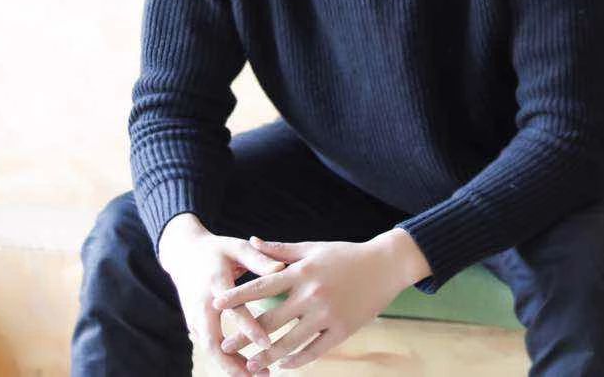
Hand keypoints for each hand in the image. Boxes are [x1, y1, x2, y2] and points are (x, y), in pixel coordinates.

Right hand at [157, 213, 287, 376]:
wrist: (183, 254)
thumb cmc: (217, 250)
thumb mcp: (237, 247)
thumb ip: (259, 258)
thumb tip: (283, 269)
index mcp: (215, 284)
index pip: (233, 310)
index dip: (249, 328)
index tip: (267, 344)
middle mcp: (202, 306)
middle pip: (212, 342)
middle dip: (234, 362)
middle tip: (261, 373)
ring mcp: (194, 318)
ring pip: (210, 350)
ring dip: (231, 366)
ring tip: (259, 375)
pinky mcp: (194, 324)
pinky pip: (209, 347)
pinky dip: (225, 360)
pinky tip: (245, 369)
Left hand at [214, 229, 430, 371]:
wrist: (386, 265)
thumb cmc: (346, 254)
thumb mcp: (314, 248)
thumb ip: (281, 250)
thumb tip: (252, 241)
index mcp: (303, 272)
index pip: (263, 285)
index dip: (239, 295)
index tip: (217, 304)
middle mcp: (313, 294)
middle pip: (271, 320)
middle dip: (245, 336)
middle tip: (224, 347)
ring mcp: (328, 314)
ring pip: (291, 342)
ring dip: (267, 356)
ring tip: (250, 366)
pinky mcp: (343, 329)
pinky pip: (315, 350)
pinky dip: (297, 360)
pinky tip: (284, 365)